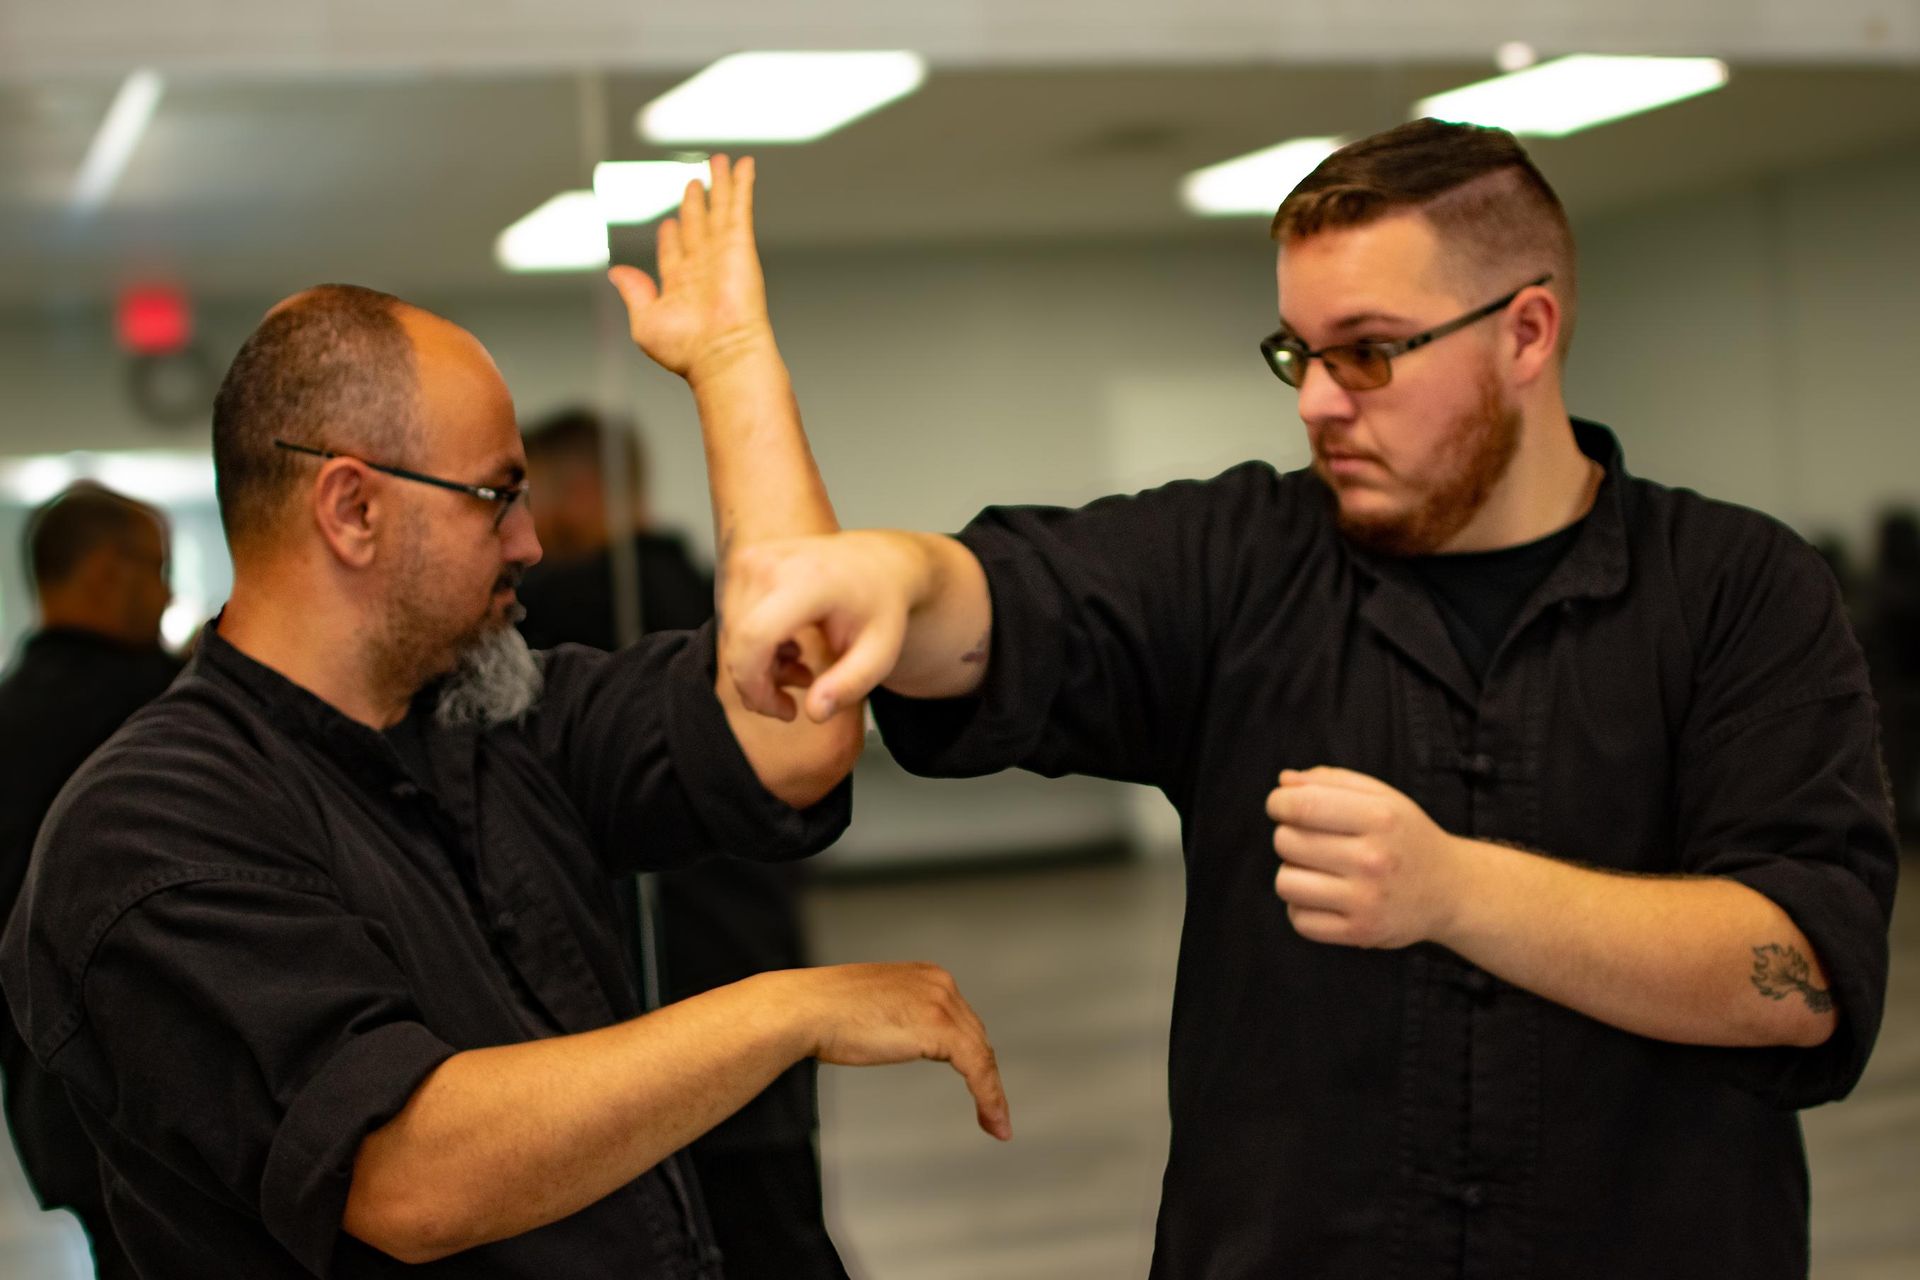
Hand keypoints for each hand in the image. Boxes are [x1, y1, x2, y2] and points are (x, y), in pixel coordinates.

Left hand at [607, 153, 772, 383]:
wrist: (721, 354)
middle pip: (698, 224)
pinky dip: (742, 185)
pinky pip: (739, 207)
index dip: (671, 236)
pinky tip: (744, 165)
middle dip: (695, 202)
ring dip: (721, 184)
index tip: (669, 224)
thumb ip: (634, 293)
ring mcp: (723, 254)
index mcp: (680, 286)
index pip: (675, 251)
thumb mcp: (646, 321)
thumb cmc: (685, 349)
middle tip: (694, 181)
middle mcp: (703, 267)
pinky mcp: (740, 245)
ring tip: (719, 161)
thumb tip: (617, 272)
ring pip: (720, 209)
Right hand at [720, 531, 927, 722]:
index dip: (757, 686)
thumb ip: (849, 685)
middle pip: (739, 642)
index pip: (754, 638)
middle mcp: (771, 564)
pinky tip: (788, 645)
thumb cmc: (880, 604)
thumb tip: (815, 712)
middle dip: (761, 682)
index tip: (783, 710)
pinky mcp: (744, 562)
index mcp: (807, 580)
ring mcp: (753, 559)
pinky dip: (755, 643)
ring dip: (759, 664)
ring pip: (733, 635)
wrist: (877, 561)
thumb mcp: (880, 653)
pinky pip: (733, 619)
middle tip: (802, 687)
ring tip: (801, 665)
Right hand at [771, 962, 1011, 1140]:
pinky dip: (989, 1097)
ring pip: (980, 1055)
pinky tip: (993, 1121)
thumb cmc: (824, 1014)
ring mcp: (941, 1003)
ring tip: (998, 1125)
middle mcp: (939, 983)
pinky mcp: (939, 1027)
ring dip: (992, 1094)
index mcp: (925, 976)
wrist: (805, 1010)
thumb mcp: (873, 1010)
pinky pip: (977, 1068)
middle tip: (992, 1113)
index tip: (979, 1085)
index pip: (961, 1020)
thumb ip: (897, 1018)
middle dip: (985, 1076)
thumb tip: (900, 1036)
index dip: (972, 1056)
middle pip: (974, 1037)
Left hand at [1265, 767, 1468, 948]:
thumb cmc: (1405, 837)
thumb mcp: (1383, 797)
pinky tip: (1323, 897)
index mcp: (1380, 817)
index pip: (1301, 806)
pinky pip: (1299, 920)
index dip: (1279, 803)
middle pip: (1286, 842)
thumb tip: (1283, 782)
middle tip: (1312, 841)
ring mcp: (1367, 899)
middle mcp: (1374, 859)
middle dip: (1288, 836)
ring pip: (1286, 883)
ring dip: (1292, 874)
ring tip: (1315, 870)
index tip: (1282, 806)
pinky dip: (1302, 908)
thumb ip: (1332, 781)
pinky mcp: (1361, 931)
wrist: (1450, 890)